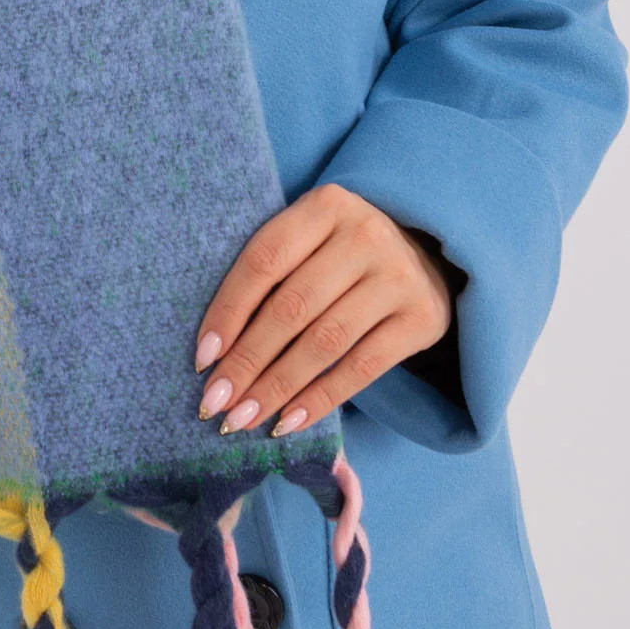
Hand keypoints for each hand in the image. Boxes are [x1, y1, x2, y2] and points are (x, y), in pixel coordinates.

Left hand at [194, 184, 455, 436]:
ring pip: (324, 342)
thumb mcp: (310, 240)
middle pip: (291, 307)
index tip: (201, 358)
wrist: (428, 256)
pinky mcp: (422, 318)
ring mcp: (398, 277)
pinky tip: (287, 422)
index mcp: (326, 206)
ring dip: (277, 387)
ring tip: (243, 419)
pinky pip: (362, 367)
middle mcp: (366, 236)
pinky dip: (319, 398)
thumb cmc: (343, 253)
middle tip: (215, 402)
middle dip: (247, 361)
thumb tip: (213, 351)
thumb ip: (271, 274)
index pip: (264, 260)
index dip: (228, 311)